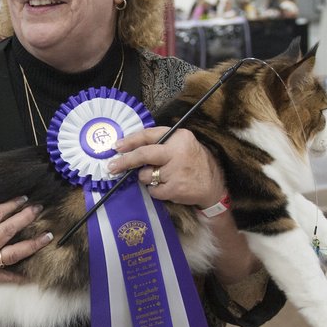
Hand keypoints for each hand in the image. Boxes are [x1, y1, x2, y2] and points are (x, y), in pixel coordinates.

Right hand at [0, 179, 52, 289]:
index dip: (11, 205)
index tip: (24, 197)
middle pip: (9, 229)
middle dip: (26, 217)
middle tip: (39, 208)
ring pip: (15, 252)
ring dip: (33, 244)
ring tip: (49, 236)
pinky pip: (7, 278)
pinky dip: (21, 278)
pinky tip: (34, 275)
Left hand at [108, 126, 226, 208]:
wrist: (214, 185)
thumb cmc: (193, 162)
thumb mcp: (183, 144)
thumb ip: (161, 143)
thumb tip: (130, 148)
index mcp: (179, 136)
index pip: (149, 135)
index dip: (130, 141)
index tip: (116, 146)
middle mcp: (177, 151)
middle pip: (143, 154)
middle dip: (125, 161)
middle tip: (112, 167)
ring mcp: (176, 171)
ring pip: (145, 175)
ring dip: (147, 178)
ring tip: (161, 177)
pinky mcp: (175, 188)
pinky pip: (152, 190)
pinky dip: (155, 190)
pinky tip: (167, 187)